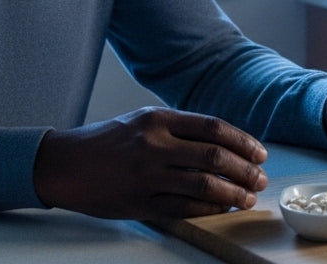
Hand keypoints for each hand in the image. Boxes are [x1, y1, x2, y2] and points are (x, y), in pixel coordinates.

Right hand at [32, 106, 267, 220]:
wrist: (65, 165)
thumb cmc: (108, 141)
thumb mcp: (142, 121)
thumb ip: (179, 128)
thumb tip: (224, 142)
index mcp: (157, 119)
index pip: (213, 128)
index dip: (243, 141)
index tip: (259, 153)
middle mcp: (154, 145)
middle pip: (215, 157)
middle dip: (245, 170)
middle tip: (261, 178)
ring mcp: (147, 175)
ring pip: (204, 185)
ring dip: (233, 193)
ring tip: (247, 197)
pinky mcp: (141, 202)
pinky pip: (185, 208)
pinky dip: (210, 209)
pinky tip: (222, 208)